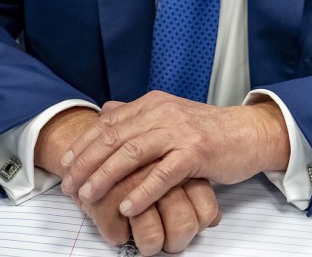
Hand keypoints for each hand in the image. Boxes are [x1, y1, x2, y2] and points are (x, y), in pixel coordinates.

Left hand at [37, 107, 220, 254]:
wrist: (247, 133)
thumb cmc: (207, 131)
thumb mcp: (169, 115)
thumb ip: (137, 115)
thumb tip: (105, 111)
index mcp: (152, 104)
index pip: (107, 123)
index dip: (82, 144)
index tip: (64, 164)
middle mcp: (162, 113)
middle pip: (114, 137)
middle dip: (86, 163)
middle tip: (70, 185)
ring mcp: (179, 132)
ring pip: (132, 153)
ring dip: (106, 176)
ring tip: (89, 195)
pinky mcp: (196, 152)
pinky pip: (163, 174)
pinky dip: (142, 191)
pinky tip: (127, 205)